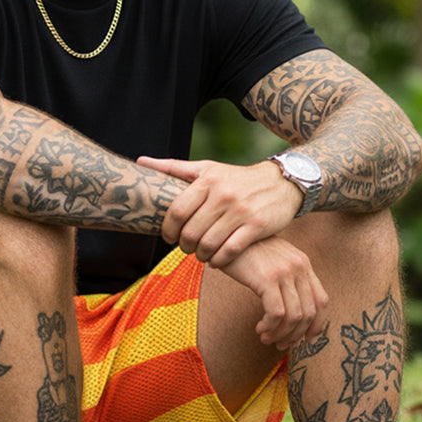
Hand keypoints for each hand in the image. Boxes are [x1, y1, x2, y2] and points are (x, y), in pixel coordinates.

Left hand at [137, 156, 300, 267]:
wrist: (281, 182)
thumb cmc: (236, 178)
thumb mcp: (207, 168)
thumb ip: (173, 168)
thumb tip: (140, 161)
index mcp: (207, 181)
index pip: (177, 211)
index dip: (168, 229)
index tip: (169, 237)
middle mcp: (223, 195)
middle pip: (191, 231)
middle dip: (184, 246)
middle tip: (186, 248)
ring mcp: (240, 211)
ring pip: (208, 244)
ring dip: (200, 256)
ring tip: (201, 255)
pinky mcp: (256, 226)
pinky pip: (230, 251)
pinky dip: (219, 261)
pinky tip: (217, 260)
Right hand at [219, 236, 328, 350]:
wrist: (224, 233)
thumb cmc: (245, 250)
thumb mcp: (272, 260)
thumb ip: (286, 279)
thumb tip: (291, 313)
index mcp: (303, 263)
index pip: (321, 301)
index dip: (317, 325)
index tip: (306, 340)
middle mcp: (299, 267)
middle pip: (309, 313)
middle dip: (295, 335)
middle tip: (280, 344)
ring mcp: (285, 272)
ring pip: (294, 317)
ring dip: (281, 334)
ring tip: (266, 338)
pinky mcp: (267, 278)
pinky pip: (276, 313)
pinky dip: (270, 327)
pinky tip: (260, 328)